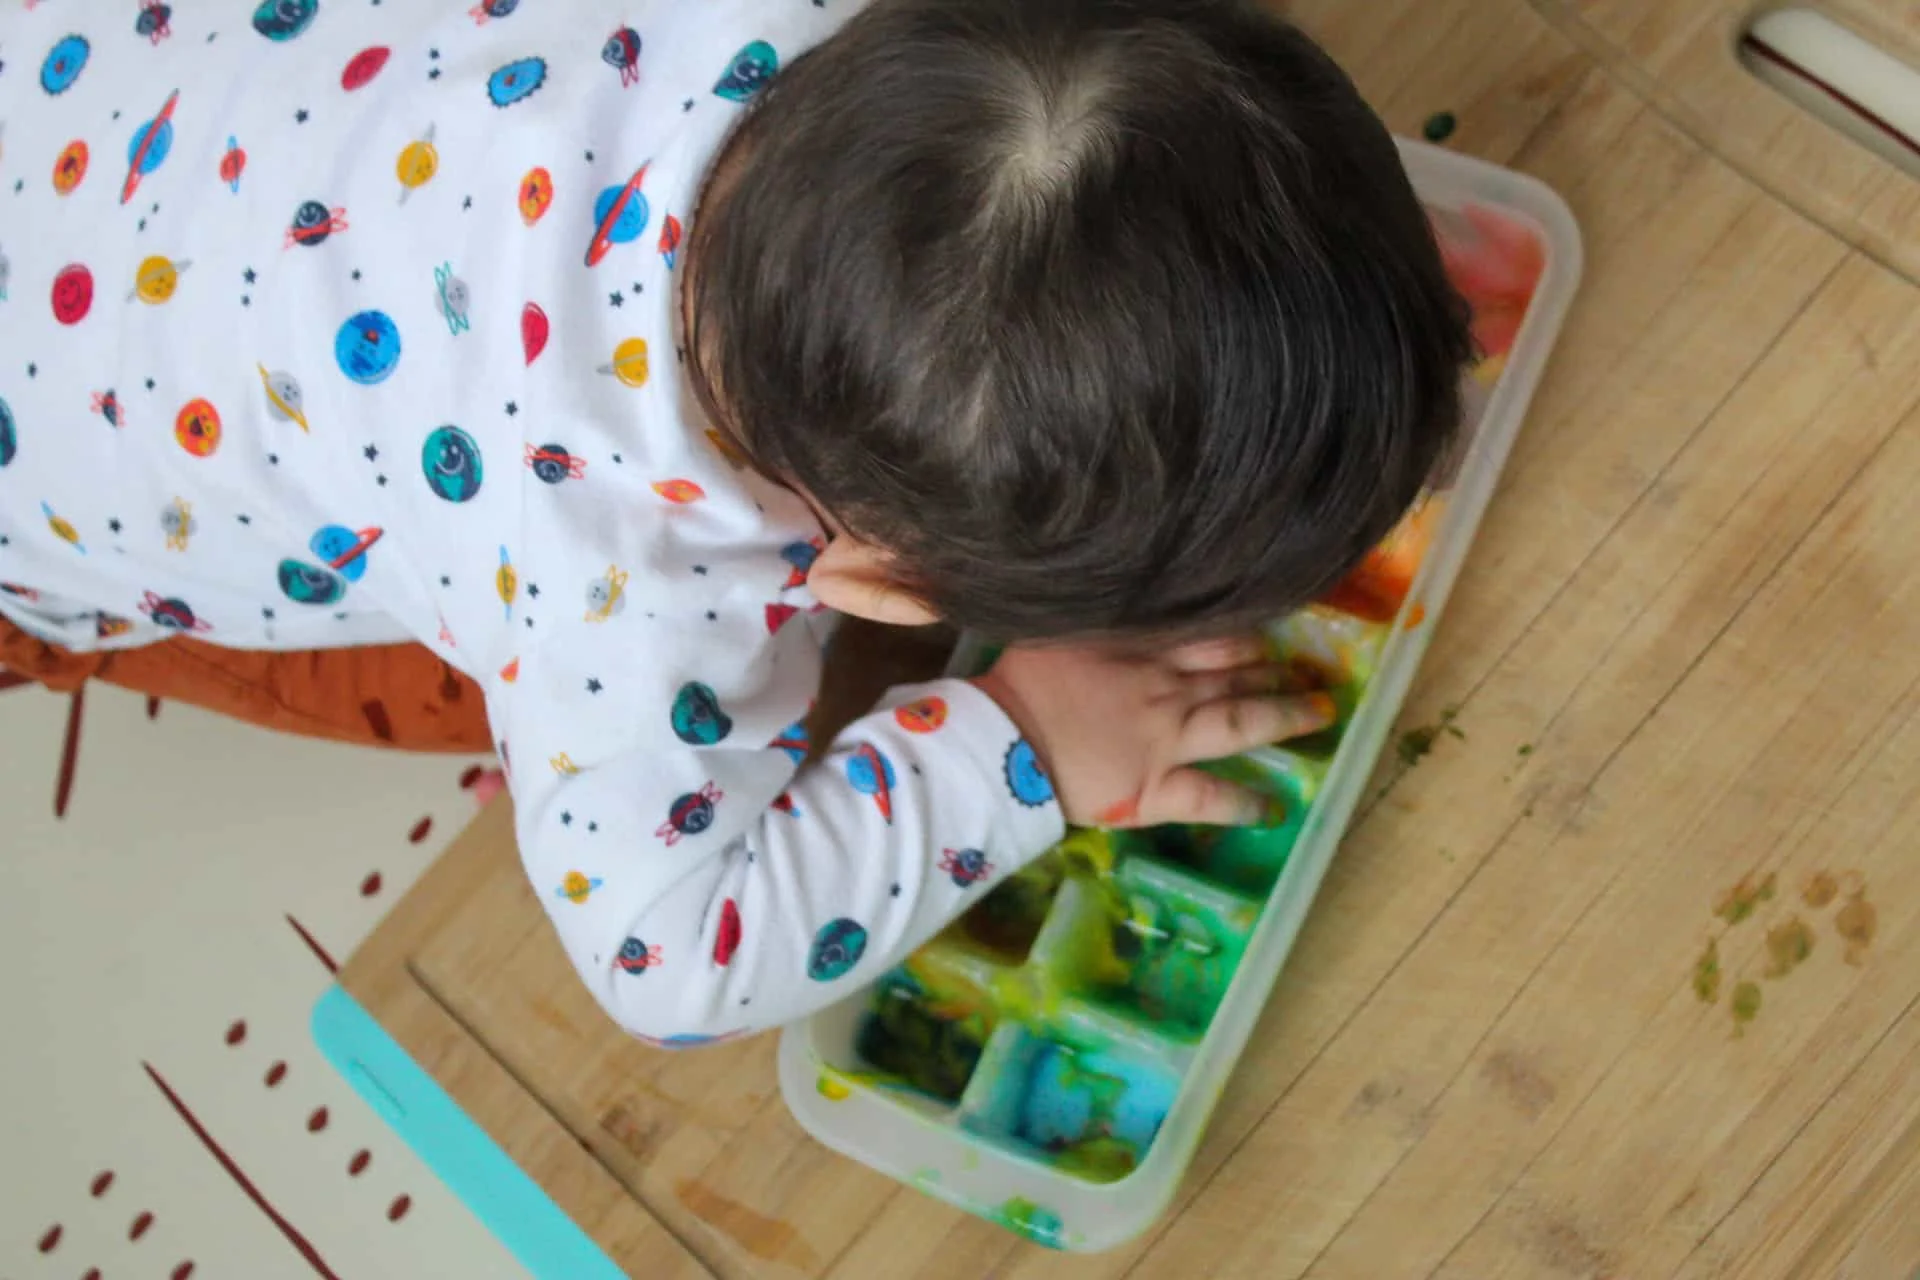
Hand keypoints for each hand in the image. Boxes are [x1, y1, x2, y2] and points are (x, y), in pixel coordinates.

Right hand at [971, 635, 1336, 827]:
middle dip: (1272, 670)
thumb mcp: (1060, 628)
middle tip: (1305, 669)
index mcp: (1141, 649)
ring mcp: (1167, 742)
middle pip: (1234, 674)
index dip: (1245, 634)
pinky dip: (1245, 803)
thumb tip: (1125, 595)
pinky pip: (1211, 797)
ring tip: (1319, 713)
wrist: (1001, 740)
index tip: (1270, 634)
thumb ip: (1101, 617)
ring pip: (1240, 724)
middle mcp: (1166, 690)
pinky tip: (1275, 808)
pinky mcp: (1155, 791)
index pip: (1210, 634)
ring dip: (1284, 716)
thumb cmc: (1019, 682)